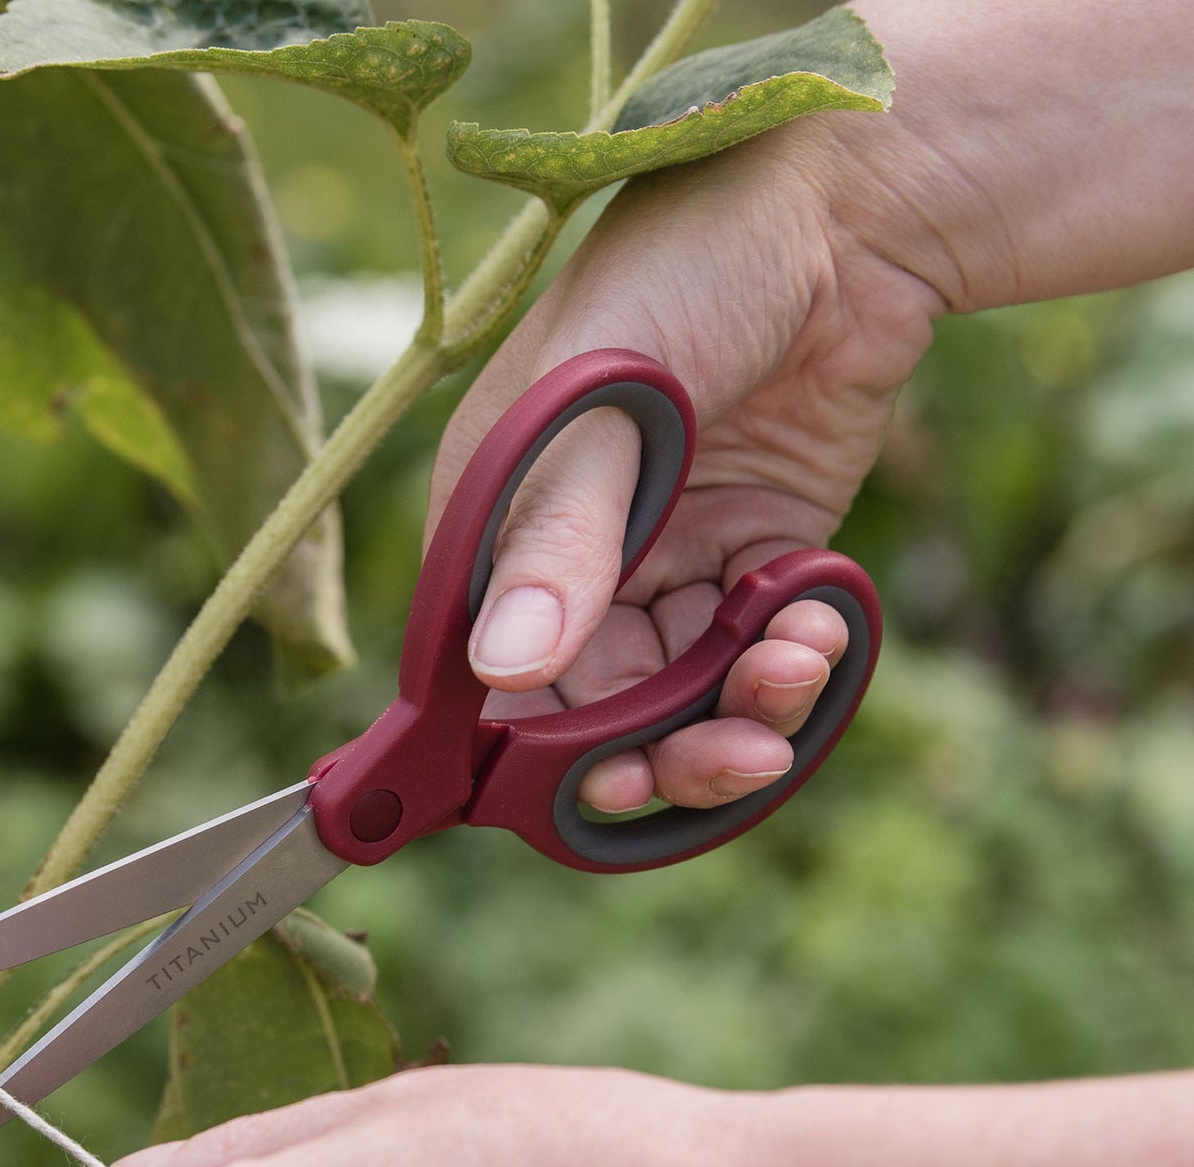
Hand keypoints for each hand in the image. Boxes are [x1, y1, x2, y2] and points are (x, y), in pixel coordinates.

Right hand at [442, 128, 939, 811]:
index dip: (534, 750)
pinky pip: (755, 652)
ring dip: (741, 710)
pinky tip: (823, 619)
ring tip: (797, 667)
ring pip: (682, 698)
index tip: (601, 791)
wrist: (846, 206)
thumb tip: (503, 670)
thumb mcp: (605, 404)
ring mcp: (663, 561)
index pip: (490, 676)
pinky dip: (793, 660)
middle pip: (594, 712)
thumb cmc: (689, 270)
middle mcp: (571, 557)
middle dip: (665, 749)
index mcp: (499, 522)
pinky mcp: (749, 556)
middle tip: (737, 757)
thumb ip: (560, 542)